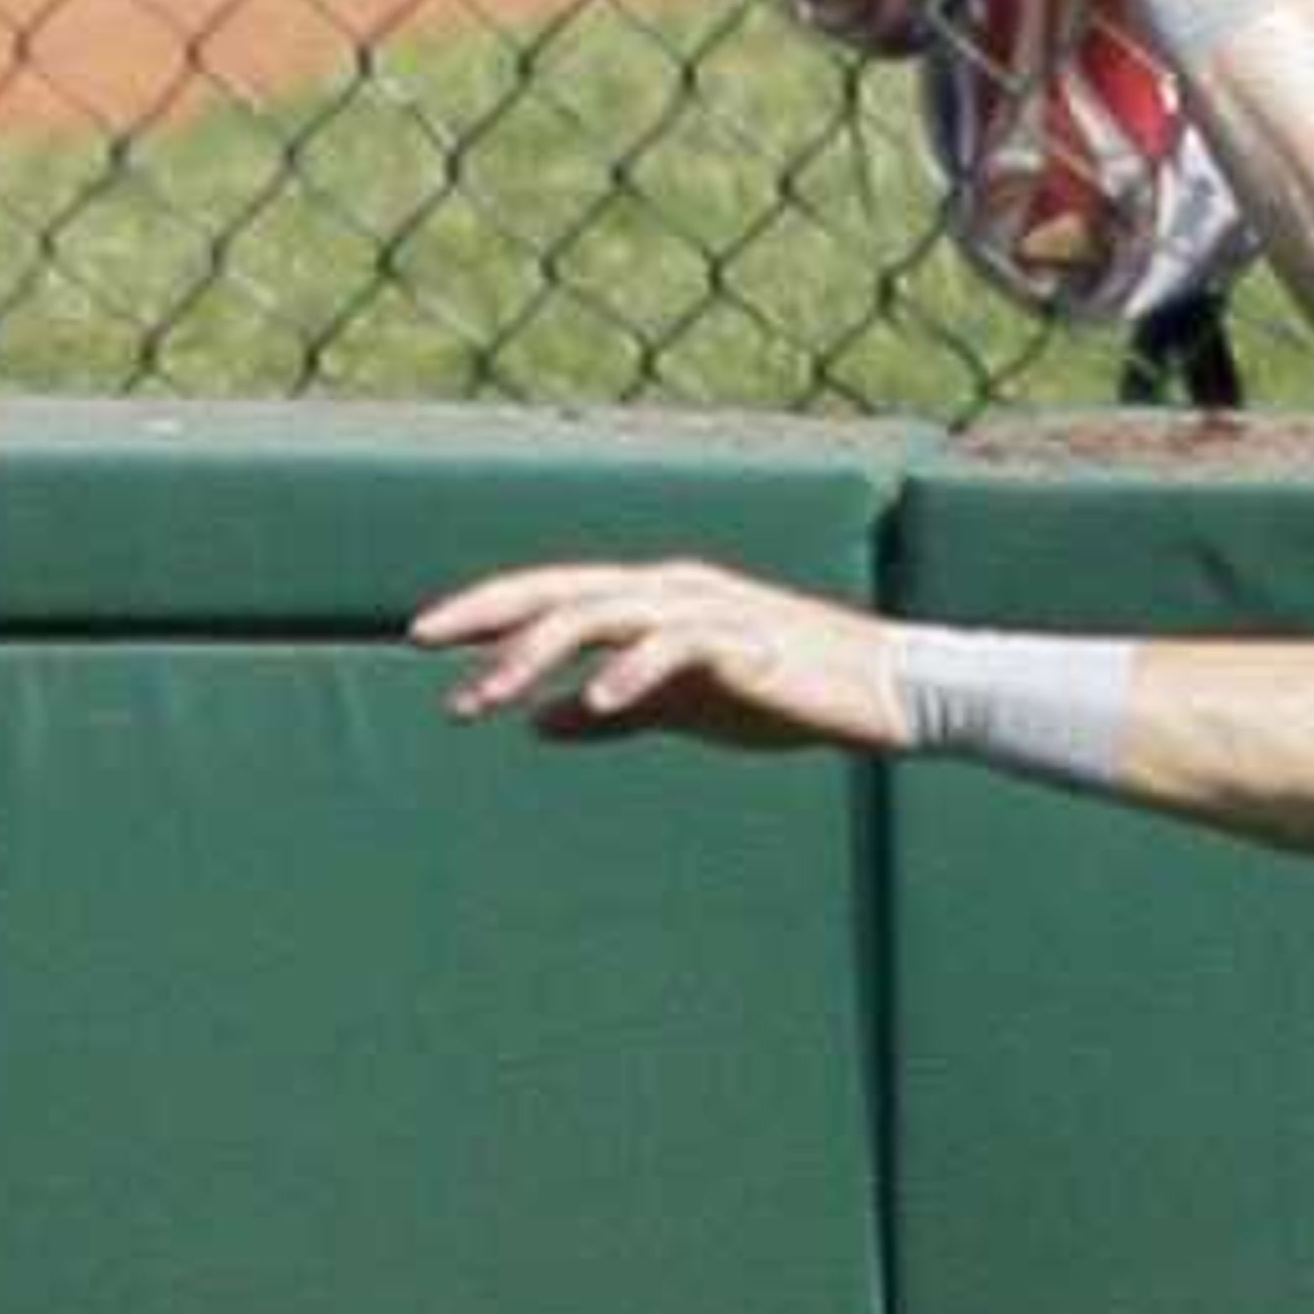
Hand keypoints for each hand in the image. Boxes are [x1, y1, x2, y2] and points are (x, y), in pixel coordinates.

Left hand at [413, 555, 909, 756]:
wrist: (888, 692)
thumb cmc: (787, 695)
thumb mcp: (683, 707)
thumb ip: (610, 714)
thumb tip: (534, 724)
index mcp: (652, 599)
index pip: (552, 594)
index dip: (487, 612)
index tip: (424, 640)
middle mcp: (670, 589)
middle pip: (561, 592)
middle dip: (489, 622)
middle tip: (426, 651)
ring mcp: (706, 610)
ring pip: (600, 615)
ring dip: (536, 653)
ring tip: (487, 697)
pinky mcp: (744, 641)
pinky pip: (673, 649)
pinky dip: (629, 672)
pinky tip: (589, 704)